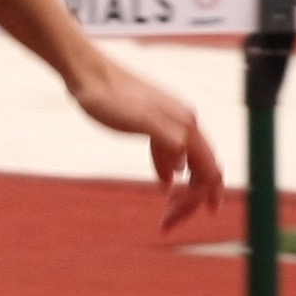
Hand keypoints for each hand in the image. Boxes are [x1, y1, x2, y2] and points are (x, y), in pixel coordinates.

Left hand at [65, 50, 226, 234]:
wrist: (86, 73)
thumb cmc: (108, 98)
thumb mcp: (138, 122)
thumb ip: (164, 140)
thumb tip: (186, 163)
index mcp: (185, 125)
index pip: (209, 170)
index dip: (207, 196)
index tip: (202, 219)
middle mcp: (184, 122)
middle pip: (202, 168)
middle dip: (191, 199)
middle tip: (168, 223)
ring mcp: (170, 121)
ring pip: (188, 161)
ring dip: (181, 189)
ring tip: (165, 212)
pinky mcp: (154, 121)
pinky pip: (172, 151)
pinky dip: (170, 171)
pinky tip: (162, 183)